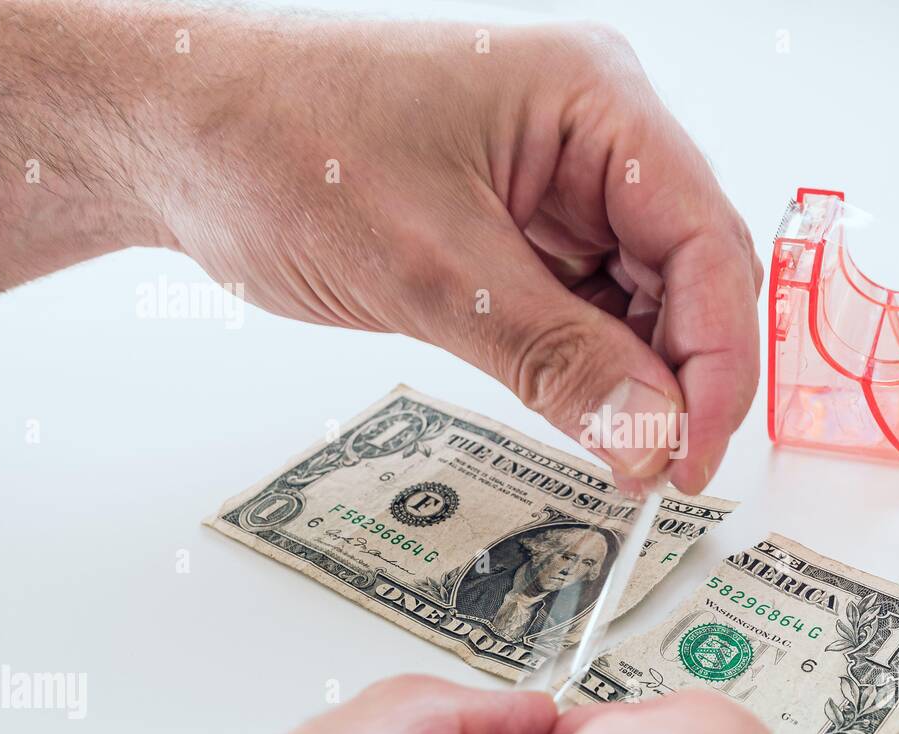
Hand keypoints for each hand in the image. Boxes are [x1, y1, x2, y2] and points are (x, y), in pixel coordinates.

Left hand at [0, 3, 761, 492]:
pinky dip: (595, 367)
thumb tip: (653, 439)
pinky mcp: (527, 227)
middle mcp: (595, 133)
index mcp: (595, 99)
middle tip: (661, 470)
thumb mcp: (433, 269)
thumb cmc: (282, 144)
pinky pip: (591, 306)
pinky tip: (591, 415)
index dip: (718, 357)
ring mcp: (562, 181)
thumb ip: (558, 358)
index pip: (704, 237)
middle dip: (684, 375)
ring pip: (646, 296)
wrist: (180, 134)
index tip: (694, 452)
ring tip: (625, 455)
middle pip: (690, 269)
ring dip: (642, 379)